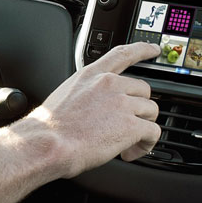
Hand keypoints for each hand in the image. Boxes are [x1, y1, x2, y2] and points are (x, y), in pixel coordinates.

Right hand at [26, 42, 160, 177]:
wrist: (48, 143)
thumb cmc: (49, 127)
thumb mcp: (65, 96)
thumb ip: (86, 93)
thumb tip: (95, 106)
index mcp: (92, 75)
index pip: (123, 54)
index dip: (142, 50)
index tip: (153, 50)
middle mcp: (110, 85)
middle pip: (144, 90)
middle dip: (139, 109)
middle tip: (126, 126)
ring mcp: (122, 103)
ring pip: (151, 112)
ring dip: (143, 128)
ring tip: (127, 144)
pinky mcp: (131, 125)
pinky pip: (153, 133)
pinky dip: (145, 145)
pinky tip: (130, 152)